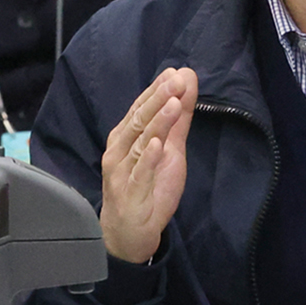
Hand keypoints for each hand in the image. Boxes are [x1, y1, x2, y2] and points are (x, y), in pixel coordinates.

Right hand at [100, 67, 197, 263]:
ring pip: (139, 143)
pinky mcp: (129, 194)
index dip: (156, 90)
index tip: (175, 73)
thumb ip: (178, 119)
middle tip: (176, 81)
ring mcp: (121, 172)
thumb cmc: (147, 186)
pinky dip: (147, 159)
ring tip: (172, 104)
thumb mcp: (169, 150)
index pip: (140, 108)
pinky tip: (157, 145)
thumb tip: (187, 82)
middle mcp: (119, 151)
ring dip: (156, 123)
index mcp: (125, 137)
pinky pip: (138, 174)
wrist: (128, 231)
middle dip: (158, 99)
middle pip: (138, 121)